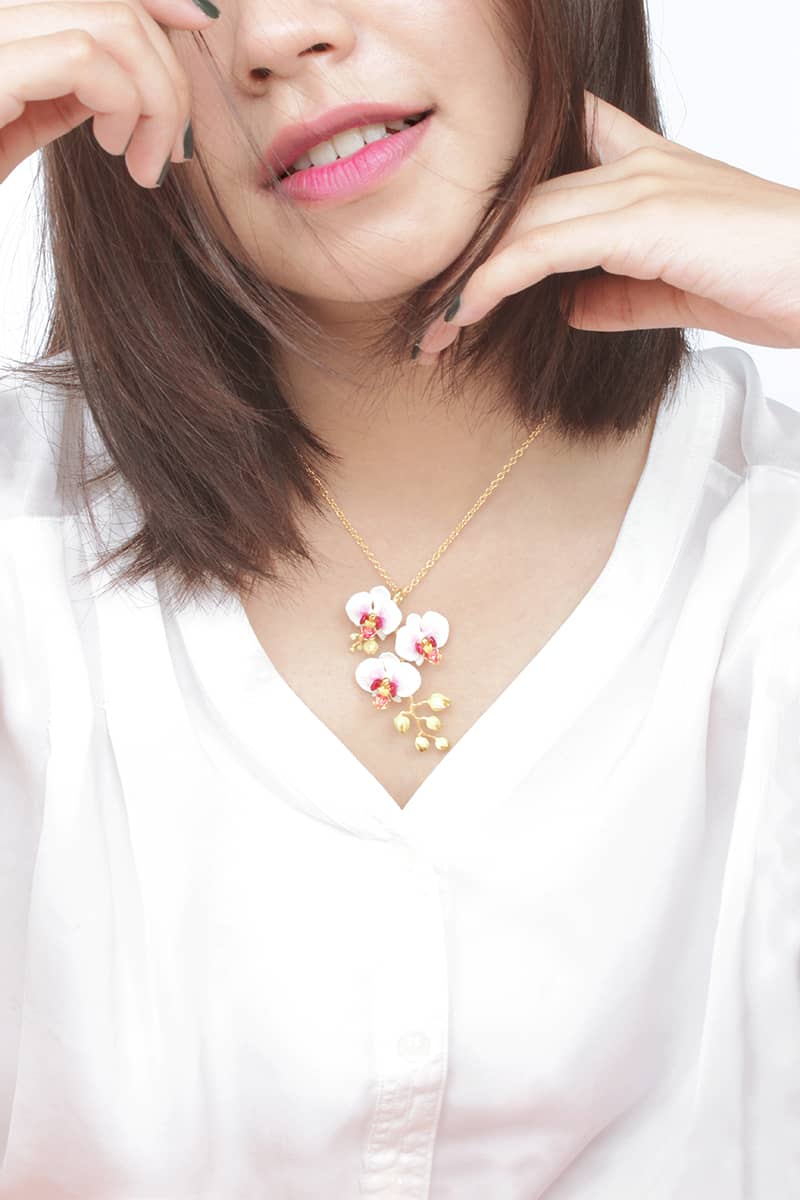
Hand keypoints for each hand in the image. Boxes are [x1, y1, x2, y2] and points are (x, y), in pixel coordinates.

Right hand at [0, 0, 217, 189]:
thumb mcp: (21, 121)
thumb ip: (69, 83)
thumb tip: (127, 72)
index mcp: (7, 21)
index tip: (202, 18)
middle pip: (118, 6)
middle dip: (170, 74)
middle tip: (175, 149)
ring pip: (113, 23)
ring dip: (156, 97)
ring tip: (145, 163)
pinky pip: (82, 58)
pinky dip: (121, 103)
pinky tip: (115, 145)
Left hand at [416, 91, 799, 359]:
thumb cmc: (774, 281)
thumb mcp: (677, 290)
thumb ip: (619, 293)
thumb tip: (568, 305)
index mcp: (645, 172)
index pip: (550, 173)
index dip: (499, 213)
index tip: (458, 267)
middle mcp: (634, 165)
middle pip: (521, 199)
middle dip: (464, 257)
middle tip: (425, 312)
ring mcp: (638, 185)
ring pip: (521, 220)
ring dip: (465, 277)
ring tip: (430, 328)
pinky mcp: (643, 217)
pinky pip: (542, 246)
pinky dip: (493, 280)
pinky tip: (461, 312)